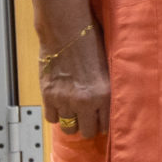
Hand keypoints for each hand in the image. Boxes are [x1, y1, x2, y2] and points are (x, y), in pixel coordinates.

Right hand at [22, 0, 109, 138]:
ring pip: (68, 127)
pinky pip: (52, 117)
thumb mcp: (110, 66)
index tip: (102, 121)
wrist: (67, 30)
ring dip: (72, 121)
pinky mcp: (49, 96)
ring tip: (74, 112)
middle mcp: (86, 102)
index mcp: (105, 94)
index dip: (104, 124)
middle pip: (86, 131)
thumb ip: (110, 86)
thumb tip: (112, 99)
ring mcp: (65, 100)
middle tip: (88, 118)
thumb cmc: (92, 42)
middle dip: (88, 126)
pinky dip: (56, 113)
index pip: (107, 125)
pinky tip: (61, 105)